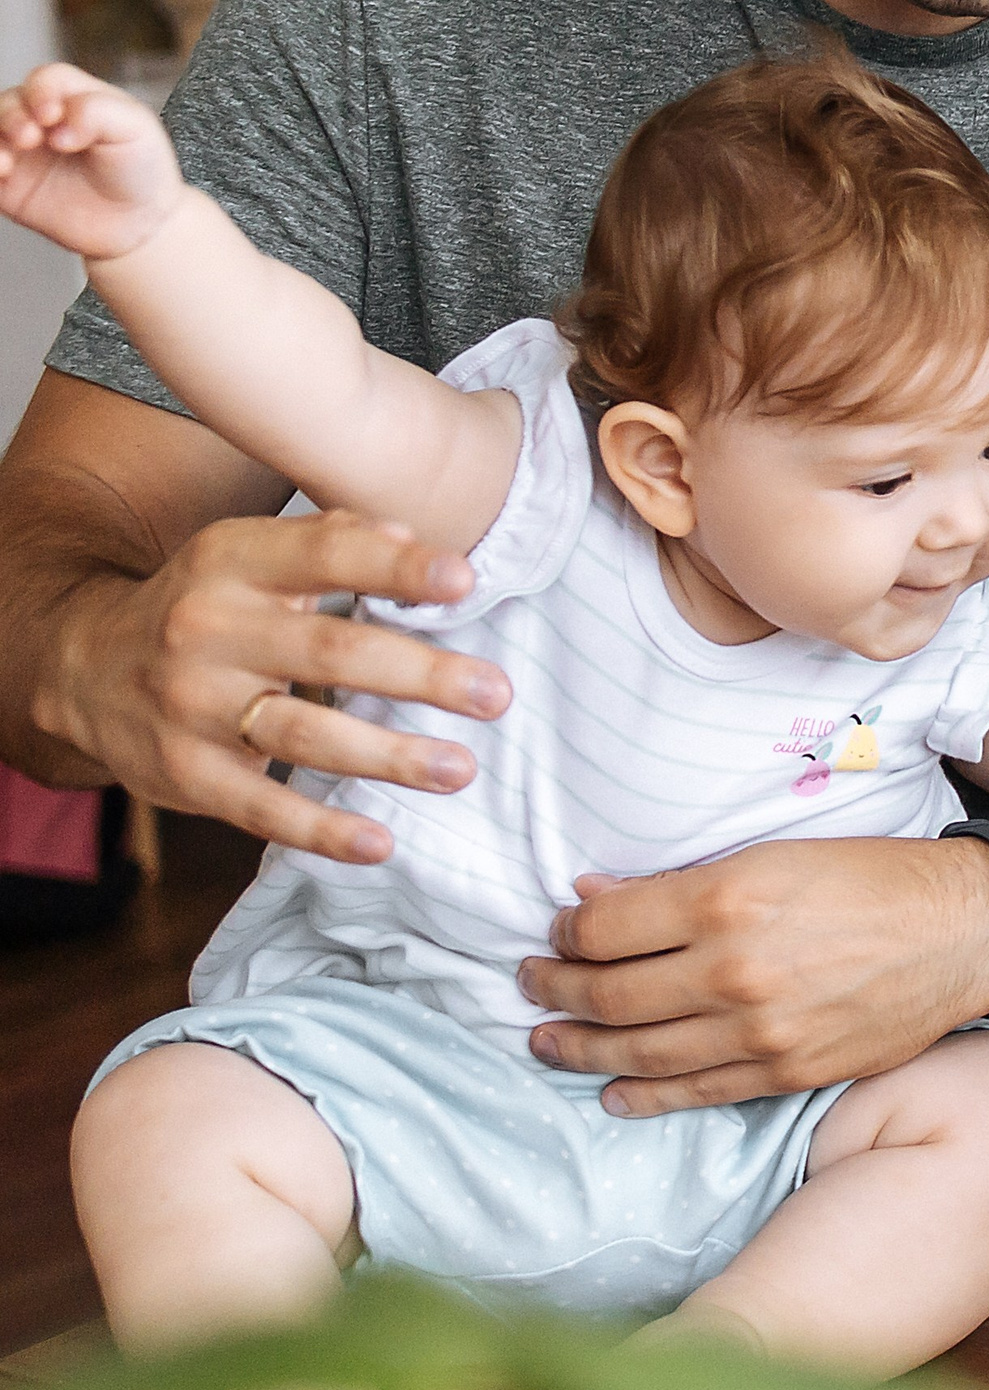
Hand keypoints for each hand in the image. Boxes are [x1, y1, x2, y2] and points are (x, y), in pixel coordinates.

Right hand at [0, 63, 183, 258]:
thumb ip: (98, 112)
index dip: (42, 92)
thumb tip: (58, 124)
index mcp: (71, 98)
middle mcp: (42, 121)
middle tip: (30, 138)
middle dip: (12, 116)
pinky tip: (2, 174)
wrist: (141, 226)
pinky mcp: (10, 185)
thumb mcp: (135, 129)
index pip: (45, 81)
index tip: (52, 116)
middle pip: (10, 102)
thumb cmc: (142, 170)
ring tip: (8, 163)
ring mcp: (23, 151)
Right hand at [34, 509, 510, 862]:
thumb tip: (410, 533)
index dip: (393, 567)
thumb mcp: (248, 556)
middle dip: (418, 674)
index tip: (465, 579)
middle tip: (494, 693)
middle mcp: (208, 632)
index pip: (321, 556)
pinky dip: (319, 830)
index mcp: (231, 564)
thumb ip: (329, 540)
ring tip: (459, 768)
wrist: (79, 665)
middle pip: (328, 652)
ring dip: (387, 755)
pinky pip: (259, 806)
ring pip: (302, 733)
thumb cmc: (204, 606)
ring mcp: (193, 707)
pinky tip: (379, 843)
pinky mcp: (187, 774)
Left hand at [517, 836, 988, 1115]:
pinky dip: (642, 1097)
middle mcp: (732, 969)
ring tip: (546, 1041)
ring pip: (637, 1051)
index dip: (565, 931)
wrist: (964, 932)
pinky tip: (612, 1093)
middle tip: (528, 985)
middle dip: (553, 990)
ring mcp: (758, 1030)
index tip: (555, 931)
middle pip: (608, 993)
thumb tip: (594, 895)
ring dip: (579, 1048)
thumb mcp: (774, 853)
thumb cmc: (873, 879)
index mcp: (725, 897)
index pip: (604, 927)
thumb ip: (681, 882)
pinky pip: (695, 1092)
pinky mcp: (786, 1071)